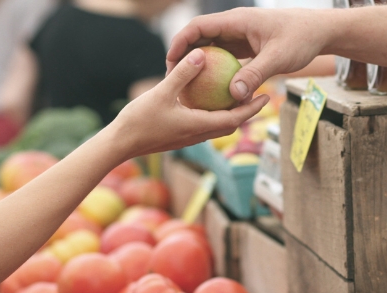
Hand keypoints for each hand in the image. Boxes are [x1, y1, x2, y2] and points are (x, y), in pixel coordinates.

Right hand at [110, 47, 269, 159]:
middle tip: (259, 95)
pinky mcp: (180, 136)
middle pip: (231, 124)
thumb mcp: (161, 92)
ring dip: (231, 114)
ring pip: (218, 126)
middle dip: (247, 112)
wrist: (120, 144)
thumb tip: (201, 54)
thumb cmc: (139, 120)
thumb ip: (182, 74)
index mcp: (199, 126)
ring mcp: (189, 138)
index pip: (235, 119)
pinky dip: (213, 115)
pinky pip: (204, 125)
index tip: (266, 96)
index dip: (252, 108)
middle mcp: (198, 135)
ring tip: (238, 97)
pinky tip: (208, 101)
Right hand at [166, 8, 330, 101]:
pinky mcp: (247, 46)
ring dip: (200, 65)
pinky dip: (217, 71)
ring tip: (188, 87)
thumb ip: (255, 75)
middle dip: (184, 56)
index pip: (198, 27)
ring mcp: (240, 36)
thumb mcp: (278, 58)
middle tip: (173, 79)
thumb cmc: (301, 39)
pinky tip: (212, 91)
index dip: (180, 42)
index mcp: (237, 20)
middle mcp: (235, 26)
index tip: (170, 62)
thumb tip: (234, 95)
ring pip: (212, 48)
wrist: (320, 31)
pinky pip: (226, 58)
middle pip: (200, 37)